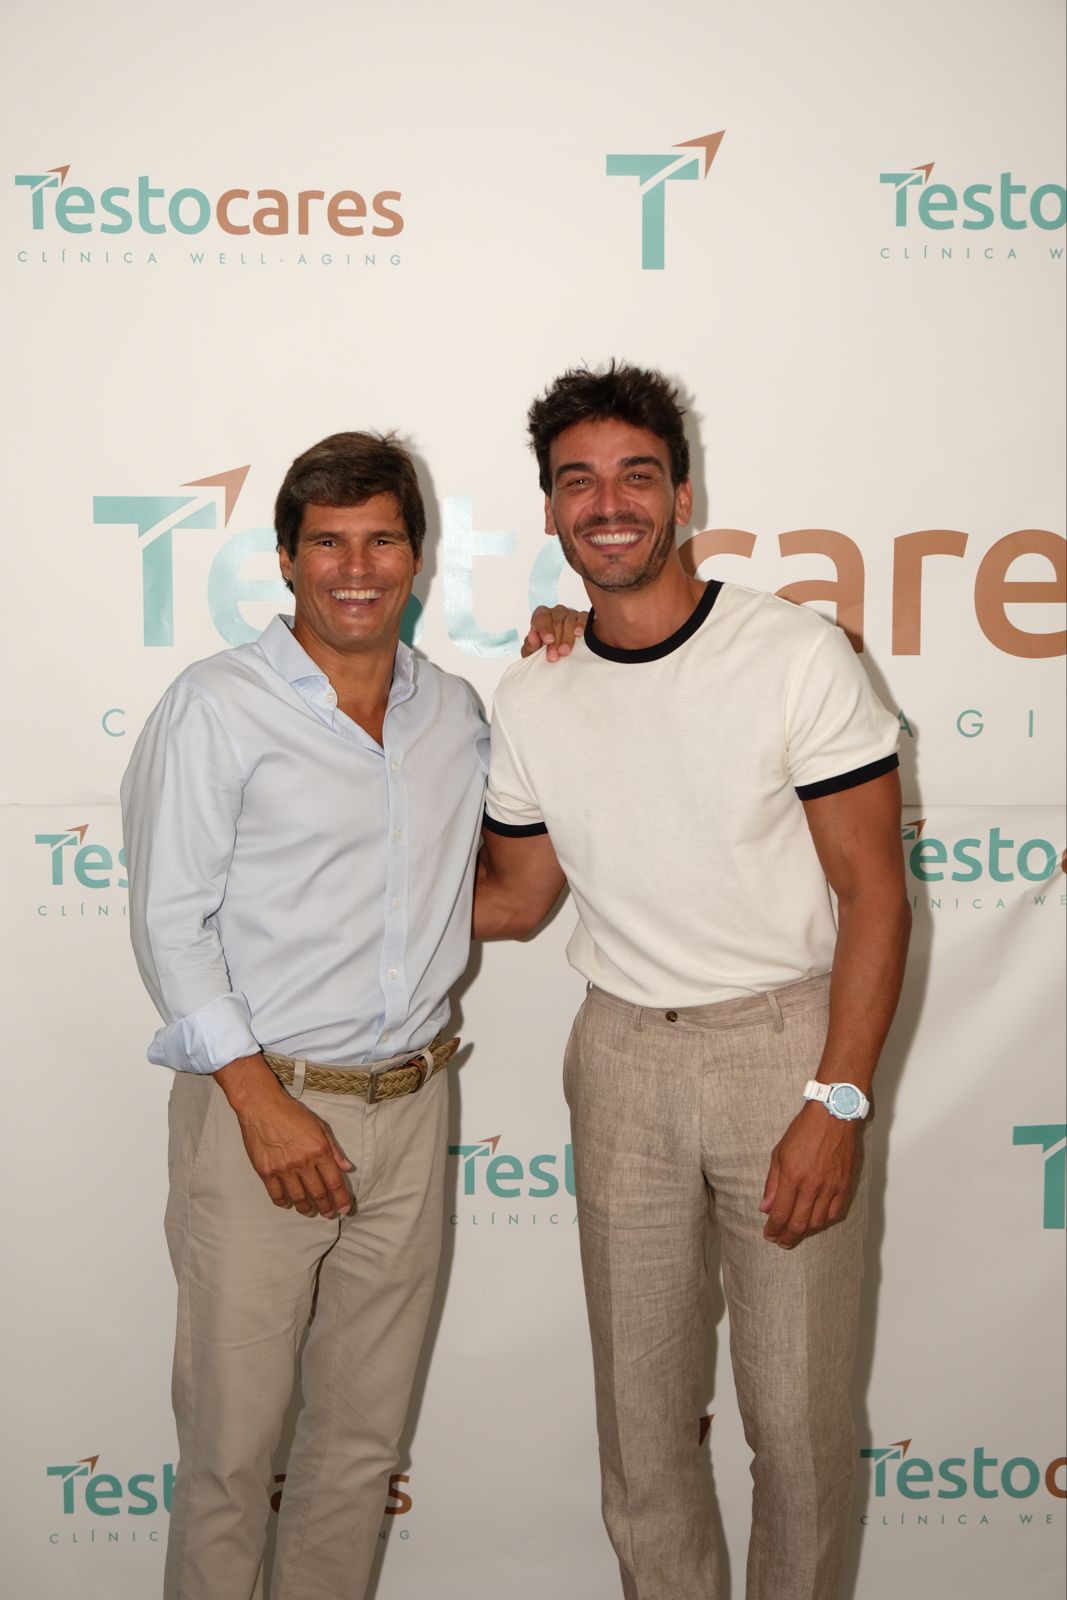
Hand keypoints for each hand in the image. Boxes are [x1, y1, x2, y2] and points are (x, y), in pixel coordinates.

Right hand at [215, 1055, 353, 1217]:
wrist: (261, 1106)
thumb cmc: (292, 1113)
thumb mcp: (320, 1125)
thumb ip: (334, 1149)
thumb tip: (347, 1168)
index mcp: (319, 1150)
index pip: (334, 1181)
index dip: (341, 1198)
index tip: (344, 1208)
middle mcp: (303, 1162)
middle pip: (318, 1193)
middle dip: (326, 1207)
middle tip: (328, 1213)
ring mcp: (283, 1168)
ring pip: (298, 1198)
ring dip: (306, 1208)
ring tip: (311, 1211)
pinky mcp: (265, 1171)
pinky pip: (276, 1195)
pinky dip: (284, 1202)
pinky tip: (289, 1203)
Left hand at [521, 604, 587, 661]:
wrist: (560, 657)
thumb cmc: (544, 652)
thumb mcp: (532, 652)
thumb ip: (530, 644)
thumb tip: (532, 635)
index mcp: (541, 616)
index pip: (541, 617)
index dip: (545, 629)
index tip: (548, 640)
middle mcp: (556, 612)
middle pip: (556, 621)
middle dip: (556, 640)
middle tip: (554, 656)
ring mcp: (570, 614)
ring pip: (569, 621)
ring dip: (567, 638)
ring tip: (565, 652)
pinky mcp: (583, 618)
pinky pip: (583, 618)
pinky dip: (581, 625)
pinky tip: (578, 634)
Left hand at [759, 1102, 857, 1248]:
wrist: (834, 1115)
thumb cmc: (805, 1130)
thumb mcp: (779, 1153)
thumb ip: (772, 1183)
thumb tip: (765, 1207)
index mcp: (792, 1176)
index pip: (780, 1213)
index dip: (773, 1229)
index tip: (768, 1235)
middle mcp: (812, 1186)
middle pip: (798, 1224)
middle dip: (787, 1237)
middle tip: (780, 1242)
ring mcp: (830, 1187)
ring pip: (817, 1222)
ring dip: (804, 1232)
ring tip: (795, 1233)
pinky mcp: (845, 1186)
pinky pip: (835, 1213)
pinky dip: (823, 1222)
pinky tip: (815, 1222)